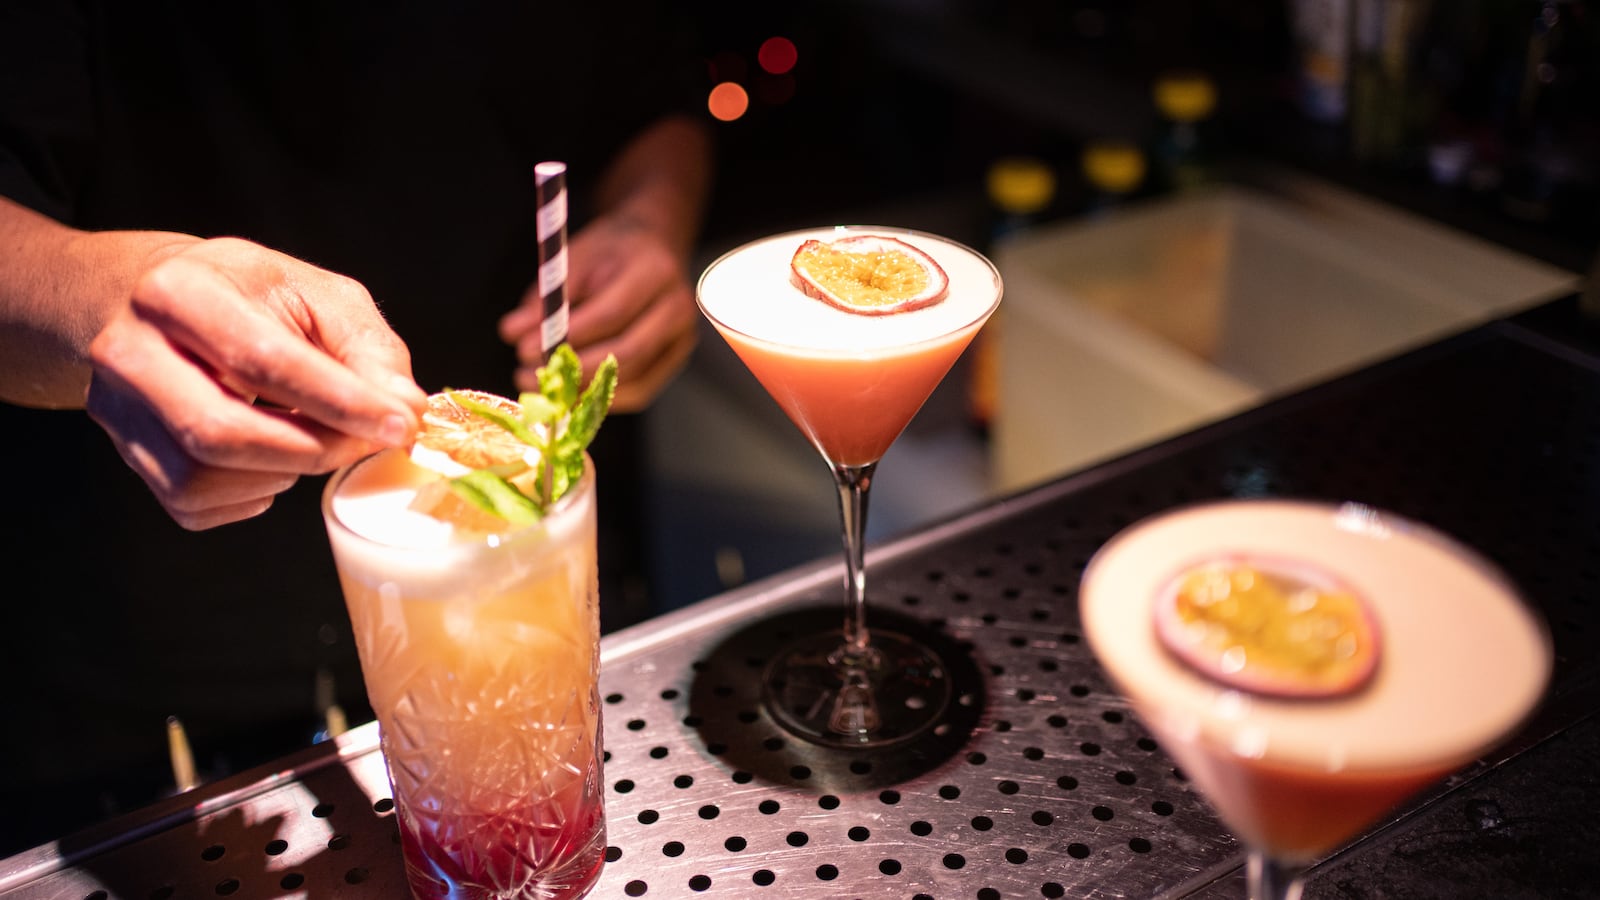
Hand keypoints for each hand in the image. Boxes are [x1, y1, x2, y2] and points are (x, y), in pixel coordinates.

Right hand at [84, 237, 427, 528]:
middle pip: (222, 432)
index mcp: (179, 292)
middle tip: (366, 441)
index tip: (399, 424)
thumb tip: (405, 409)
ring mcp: (118, 409)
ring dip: (282, 473)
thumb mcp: (316, 294)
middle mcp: (130, 351)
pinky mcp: (127, 452)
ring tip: (314, 439)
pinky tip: (273, 458)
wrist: (151, 300)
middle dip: (314, 448)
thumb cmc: (246, 295)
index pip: (263, 360)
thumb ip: (367, 348)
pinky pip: (192, 504)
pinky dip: (250, 495)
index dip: (341, 401)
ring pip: (202, 478)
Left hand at [501, 215, 696, 412]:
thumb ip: (548, 294)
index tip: (523, 348)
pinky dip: (602, 396)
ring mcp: (681, 339)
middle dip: (574, 371)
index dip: (568, 335)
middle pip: (629, 352)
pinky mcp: (674, 360)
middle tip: (526, 375)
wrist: (654, 247)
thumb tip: (512, 333)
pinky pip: (640, 390)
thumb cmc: (610, 250)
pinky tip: (569, 391)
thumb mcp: (576, 257)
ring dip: (584, 390)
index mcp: (655, 271)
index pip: (613, 313)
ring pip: (635, 379)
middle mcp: (677, 308)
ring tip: (540, 385)